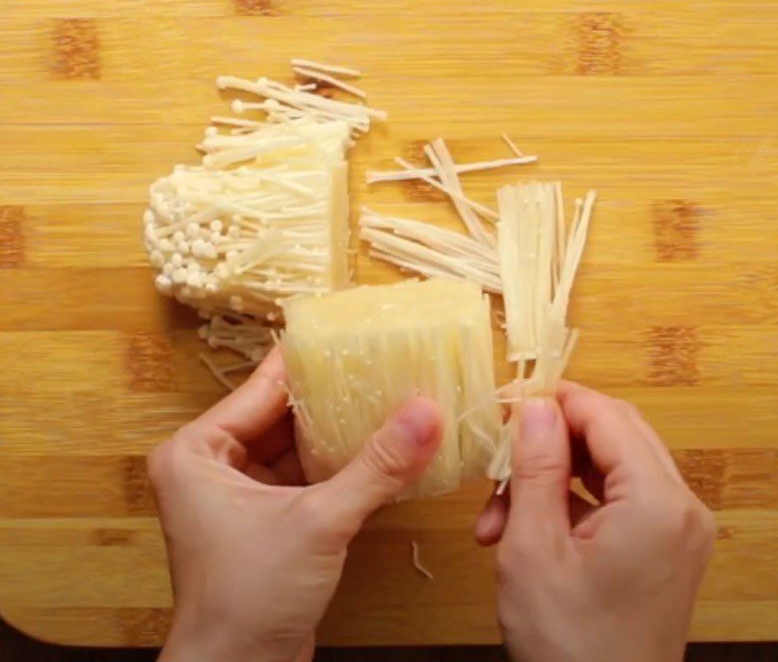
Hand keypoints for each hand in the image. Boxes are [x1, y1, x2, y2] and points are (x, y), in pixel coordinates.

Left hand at [149, 348, 442, 661]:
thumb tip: (427, 414)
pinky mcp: (261, 518)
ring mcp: (235, 493)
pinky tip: (374, 447)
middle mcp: (209, 466)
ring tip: (384, 397)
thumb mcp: (319, 521)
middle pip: (280, 413)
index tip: (348, 332)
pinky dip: (335, 464)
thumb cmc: (249, 600)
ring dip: (335, 430)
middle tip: (376, 364)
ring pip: (294, 444)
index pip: (261, 388)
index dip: (307, 361)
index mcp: (196, 451)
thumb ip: (376, 466)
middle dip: (328, 395)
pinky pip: (300, 474)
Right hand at [475, 383, 714, 661]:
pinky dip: (569, 503)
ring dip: (551, 476)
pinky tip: (523, 527)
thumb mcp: (533, 547)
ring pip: (608, 466)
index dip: (555, 401)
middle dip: (549, 441)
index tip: (506, 404)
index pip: (606, 415)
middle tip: (500, 454)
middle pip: (613, 435)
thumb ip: (535, 466)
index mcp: (658, 502)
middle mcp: (682, 508)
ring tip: (498, 512)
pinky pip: (616, 499)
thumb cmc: (567, 644)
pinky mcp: (664, 548)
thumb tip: (534, 404)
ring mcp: (677, 530)